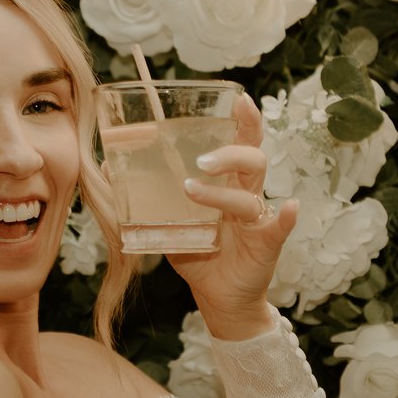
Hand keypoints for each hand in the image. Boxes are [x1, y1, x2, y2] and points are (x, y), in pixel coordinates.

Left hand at [169, 91, 299, 340]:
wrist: (218, 299)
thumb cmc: (199, 254)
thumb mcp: (169, 222)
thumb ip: (147, 196)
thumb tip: (108, 166)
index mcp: (228, 185)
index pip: (240, 145)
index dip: (244, 122)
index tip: (240, 99)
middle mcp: (246, 196)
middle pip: (252, 161)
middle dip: (230, 153)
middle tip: (201, 160)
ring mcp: (258, 220)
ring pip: (251, 195)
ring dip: (225, 191)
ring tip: (193, 190)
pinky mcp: (266, 245)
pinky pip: (279, 228)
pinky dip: (286, 218)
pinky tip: (289, 207)